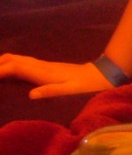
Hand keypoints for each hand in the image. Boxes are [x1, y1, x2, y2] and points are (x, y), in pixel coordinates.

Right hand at [0, 54, 116, 98]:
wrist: (99, 75)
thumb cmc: (85, 86)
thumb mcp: (70, 91)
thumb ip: (51, 92)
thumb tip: (31, 95)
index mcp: (42, 72)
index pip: (14, 68)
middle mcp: (39, 66)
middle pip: (11, 59)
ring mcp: (41, 65)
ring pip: (15, 58)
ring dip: (0, 62)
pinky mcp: (44, 67)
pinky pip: (21, 62)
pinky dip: (8, 63)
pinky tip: (5, 70)